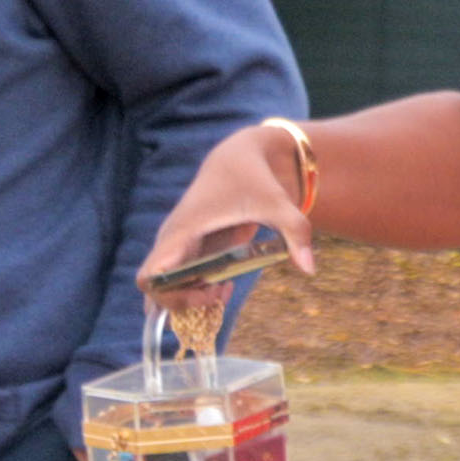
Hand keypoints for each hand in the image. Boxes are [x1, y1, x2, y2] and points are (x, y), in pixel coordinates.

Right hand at [140, 123, 321, 299]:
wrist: (238, 156)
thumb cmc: (254, 177)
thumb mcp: (278, 202)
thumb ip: (295, 232)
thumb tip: (309, 269)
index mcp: (183, 232)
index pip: (150, 275)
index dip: (166, 296)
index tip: (203, 291)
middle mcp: (171, 243)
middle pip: (155, 292)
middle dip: (184, 305)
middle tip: (217, 295)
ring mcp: (176, 248)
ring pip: (166, 290)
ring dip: (192, 301)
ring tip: (224, 290)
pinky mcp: (186, 250)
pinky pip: (179, 283)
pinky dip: (198, 293)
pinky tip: (224, 286)